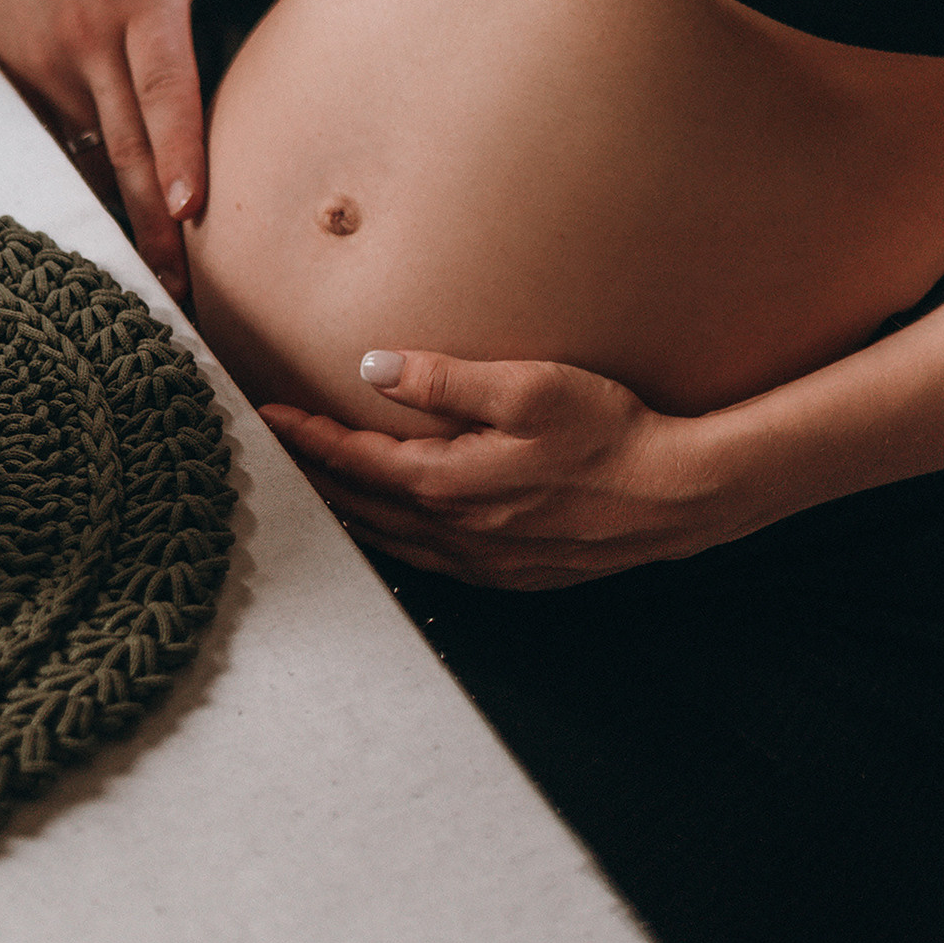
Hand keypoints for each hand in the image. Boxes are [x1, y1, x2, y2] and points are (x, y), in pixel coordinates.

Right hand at [0, 0, 315, 311]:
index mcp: (141, 0)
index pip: (164, 87)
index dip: (178, 151)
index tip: (194, 210)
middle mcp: (91, 40)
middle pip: (127, 146)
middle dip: (154, 222)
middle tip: (183, 292)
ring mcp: (50, 65)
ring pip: (97, 151)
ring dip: (127, 211)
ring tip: (162, 279)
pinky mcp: (23, 81)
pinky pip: (67, 140)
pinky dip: (93, 181)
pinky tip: (115, 232)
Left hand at [258, 348, 712, 586]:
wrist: (673, 495)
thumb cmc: (607, 431)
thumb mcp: (527, 385)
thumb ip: (444, 379)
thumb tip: (372, 368)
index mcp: (453, 483)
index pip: (359, 461)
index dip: (311, 437)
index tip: (270, 414)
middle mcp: (459, 532)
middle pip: (364, 508)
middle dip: (316, 478)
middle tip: (275, 453)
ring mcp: (486, 561)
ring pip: (394, 542)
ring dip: (351, 514)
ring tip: (318, 489)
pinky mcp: (512, 574)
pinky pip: (431, 563)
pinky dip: (396, 542)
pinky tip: (395, 529)